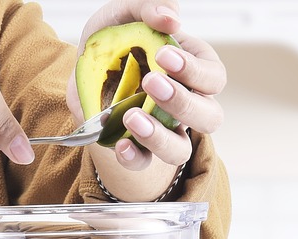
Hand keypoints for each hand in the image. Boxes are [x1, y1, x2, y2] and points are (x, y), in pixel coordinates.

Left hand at [67, 2, 226, 195]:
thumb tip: (171, 16)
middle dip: (182, 102)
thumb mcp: (125, 15)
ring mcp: (166, 133)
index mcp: (194, 70)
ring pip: (180, 149)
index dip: (194, 71)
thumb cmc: (117, 41)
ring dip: (159, 136)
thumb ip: (147, 8)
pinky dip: (134, 156)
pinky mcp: (140, 151)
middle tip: (150, 82)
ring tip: (132, 117)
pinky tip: (120, 143)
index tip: (163, 55)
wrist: (84, 74)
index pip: (213, 77)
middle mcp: (188, 105)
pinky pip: (144, 164)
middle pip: (209, 117)